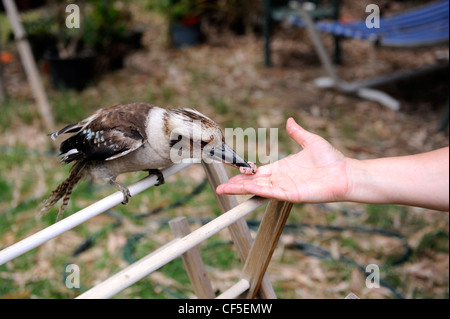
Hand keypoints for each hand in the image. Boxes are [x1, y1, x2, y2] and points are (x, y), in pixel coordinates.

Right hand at [216, 118, 350, 202]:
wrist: (346, 173)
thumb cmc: (331, 159)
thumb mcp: (311, 141)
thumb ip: (297, 133)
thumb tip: (290, 121)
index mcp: (283, 168)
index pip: (258, 172)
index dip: (244, 174)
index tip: (231, 174)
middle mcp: (281, 179)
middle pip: (254, 182)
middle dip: (237, 185)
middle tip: (221, 187)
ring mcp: (285, 187)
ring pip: (258, 189)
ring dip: (241, 189)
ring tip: (225, 190)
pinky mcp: (292, 194)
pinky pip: (271, 192)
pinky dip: (257, 190)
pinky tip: (244, 188)